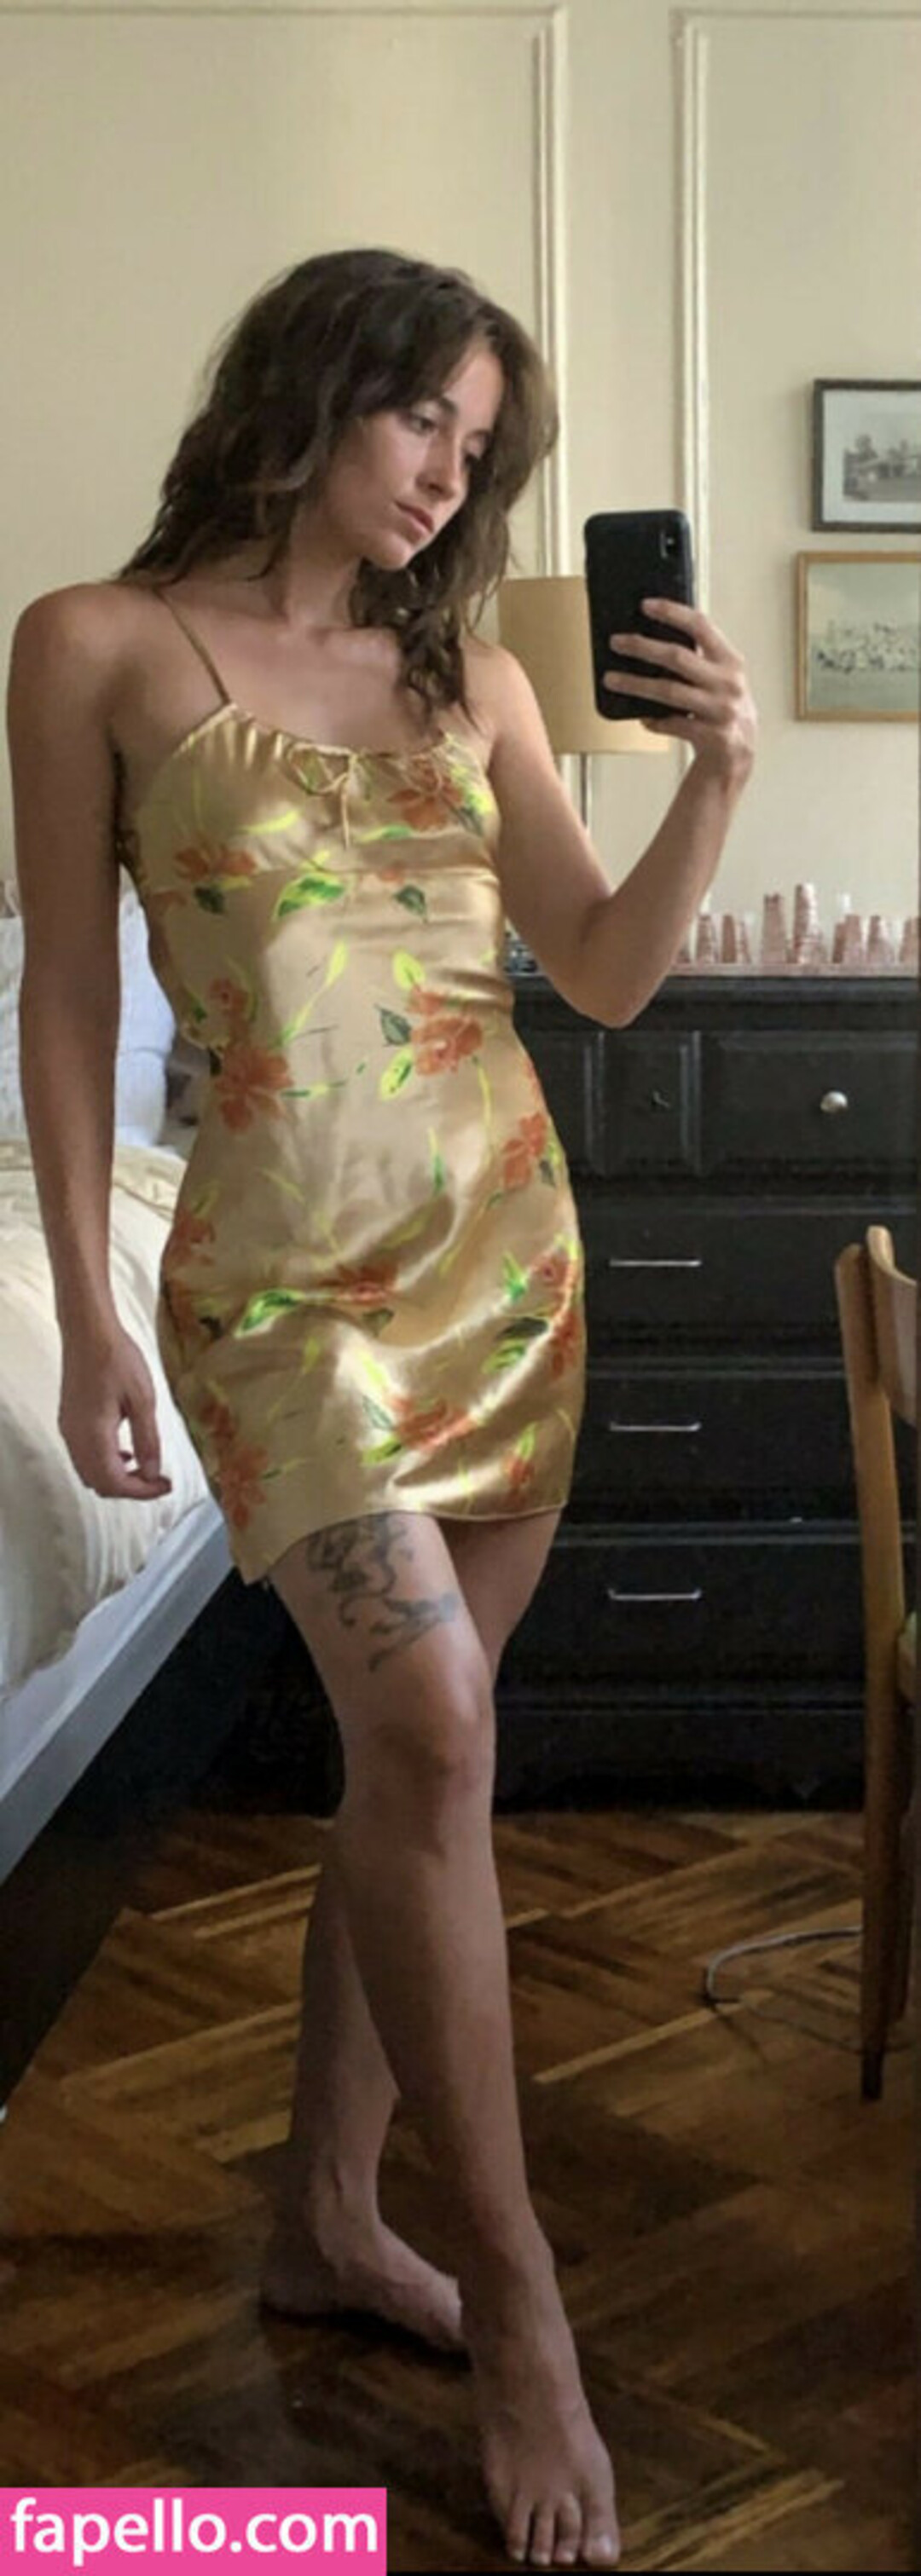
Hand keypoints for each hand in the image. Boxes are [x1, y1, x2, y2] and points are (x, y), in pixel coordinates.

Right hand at [58, 1321, 172, 1500]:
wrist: (88, 1331)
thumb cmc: (117, 1359)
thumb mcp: (143, 1400)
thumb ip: (147, 1440)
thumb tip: (152, 1472)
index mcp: (94, 1436)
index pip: (114, 1483)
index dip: (142, 1491)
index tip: (165, 1485)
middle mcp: (75, 1438)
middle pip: (99, 1484)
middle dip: (130, 1488)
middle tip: (158, 1479)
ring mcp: (69, 1429)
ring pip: (90, 1472)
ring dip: (117, 1476)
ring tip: (145, 1466)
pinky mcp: (69, 1420)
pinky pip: (84, 1456)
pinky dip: (105, 1463)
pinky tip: (125, 1451)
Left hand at [604, 597, 756, 779]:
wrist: (739, 754)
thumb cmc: (722, 709)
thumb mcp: (720, 678)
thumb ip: (698, 659)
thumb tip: (650, 640)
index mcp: (731, 661)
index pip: (701, 626)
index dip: (673, 612)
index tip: (645, 605)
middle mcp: (729, 683)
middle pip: (677, 657)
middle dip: (643, 647)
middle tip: (616, 642)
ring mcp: (722, 710)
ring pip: (669, 691)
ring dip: (636, 684)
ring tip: (611, 679)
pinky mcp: (714, 736)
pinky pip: (673, 724)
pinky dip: (654, 721)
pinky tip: (643, 718)